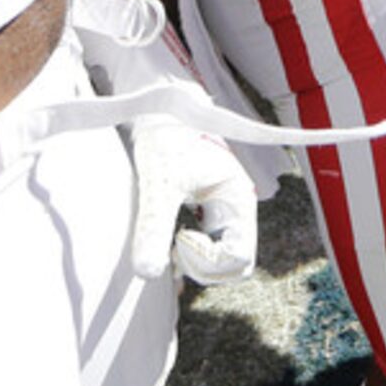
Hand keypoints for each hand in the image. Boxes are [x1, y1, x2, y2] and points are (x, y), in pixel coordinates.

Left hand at [128, 116, 257, 285]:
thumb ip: (153, 226)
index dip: (209, 260)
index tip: (179, 237)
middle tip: (173, 245)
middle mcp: (236, 210)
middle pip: (234, 266)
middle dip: (203, 266)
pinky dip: (188, 256)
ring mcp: (223, 213)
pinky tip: (166, 241)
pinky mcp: (207, 213)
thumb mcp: (159, 182)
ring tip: (168, 242)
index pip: (239, 257)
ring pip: (222, 261)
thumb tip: (146, 273)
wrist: (158, 112)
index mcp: (237, 200)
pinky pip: (208, 250)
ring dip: (196, 263)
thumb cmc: (165, 139)